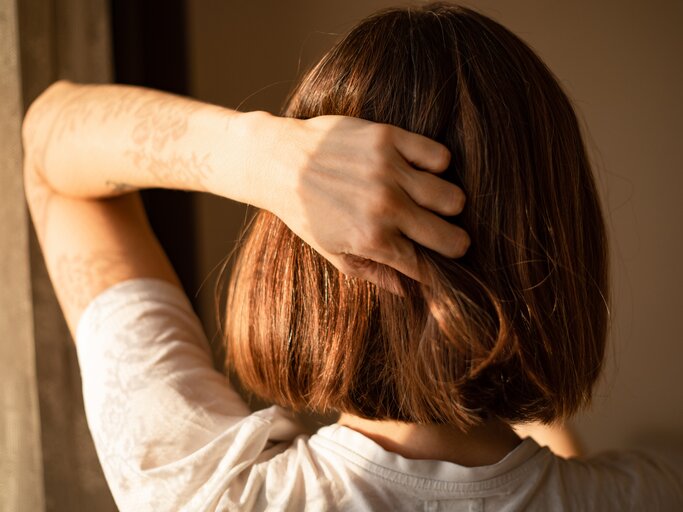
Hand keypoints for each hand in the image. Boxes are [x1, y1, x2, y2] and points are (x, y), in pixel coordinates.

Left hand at [254, 113, 469, 283]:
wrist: (279, 162)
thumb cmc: (306, 212)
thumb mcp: (333, 252)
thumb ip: (373, 273)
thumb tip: (409, 292)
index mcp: (371, 240)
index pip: (426, 266)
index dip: (436, 269)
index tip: (438, 263)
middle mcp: (385, 207)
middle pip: (452, 237)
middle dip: (452, 243)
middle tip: (442, 235)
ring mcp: (389, 171)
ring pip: (453, 198)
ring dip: (446, 205)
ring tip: (428, 201)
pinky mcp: (389, 138)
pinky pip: (440, 157)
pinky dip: (436, 166)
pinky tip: (418, 171)